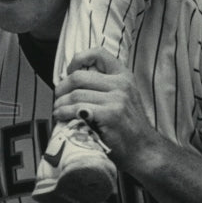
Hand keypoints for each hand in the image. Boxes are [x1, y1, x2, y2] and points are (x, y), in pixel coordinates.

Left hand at [53, 47, 156, 171]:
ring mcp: (116, 100)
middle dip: (61, 88)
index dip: (79, 59)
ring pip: (75, 95)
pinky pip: (77, 109)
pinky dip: (64, 113)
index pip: (98, 53)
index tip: (69, 72)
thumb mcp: (124, 97)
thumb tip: (73, 81)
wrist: (144, 149)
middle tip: (57, 98)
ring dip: (59, 104)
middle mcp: (121, 84)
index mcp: (124, 76)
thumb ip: (106, 86)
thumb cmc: (129, 126)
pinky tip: (61, 118)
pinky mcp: (109, 115)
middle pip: (78, 77)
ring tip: (57, 111)